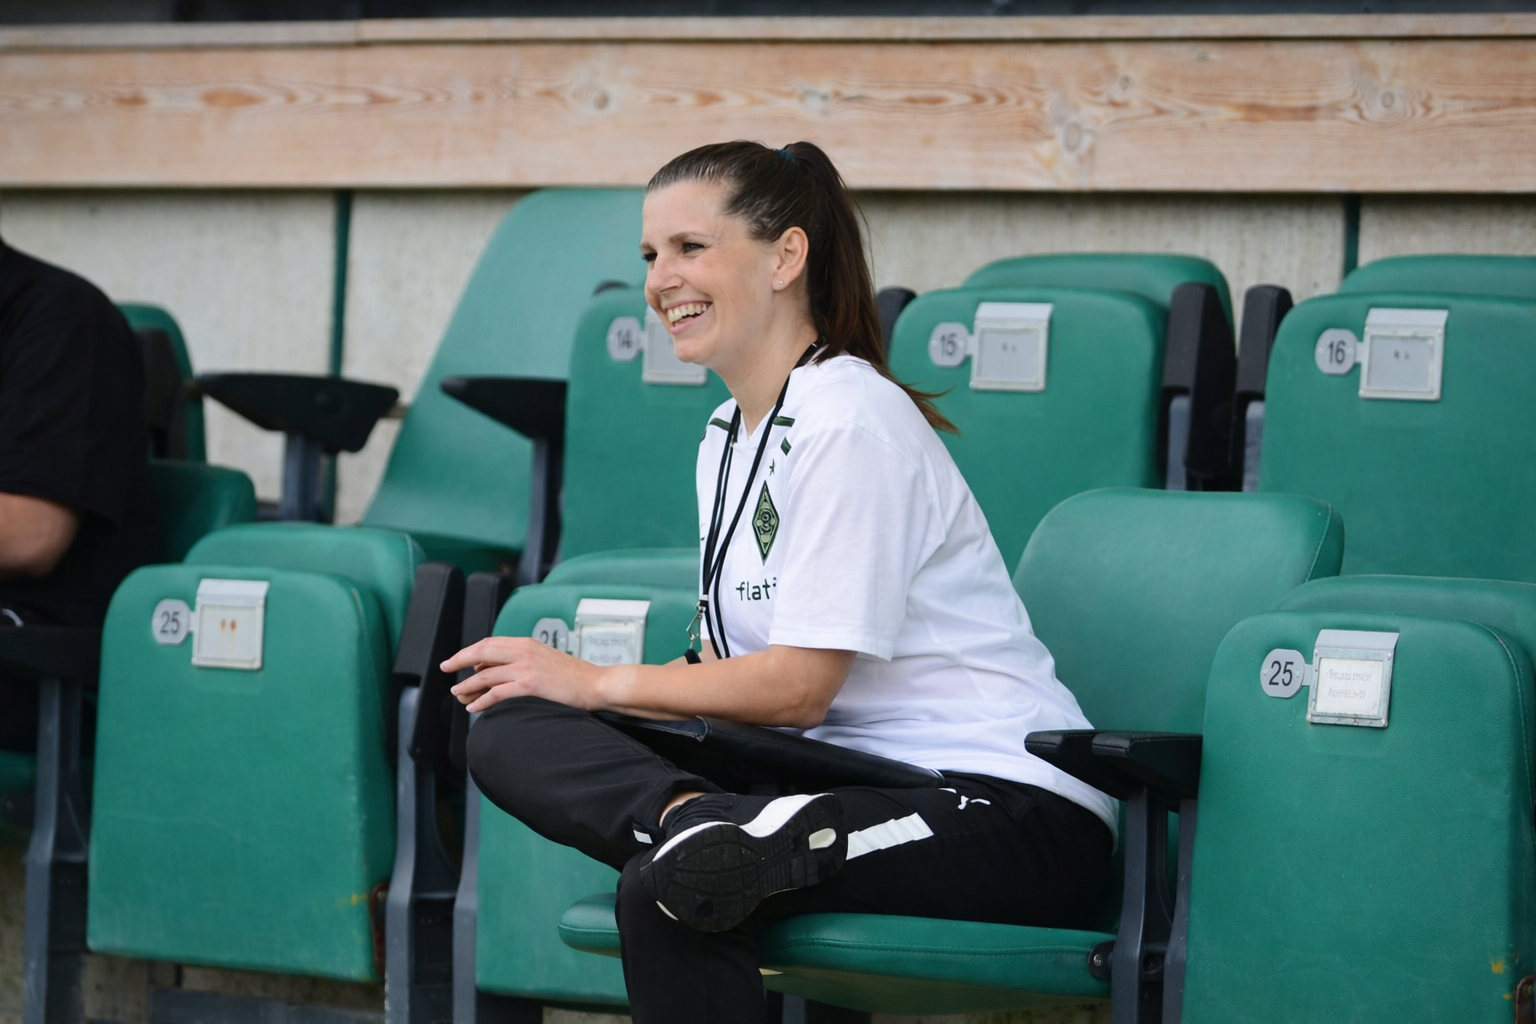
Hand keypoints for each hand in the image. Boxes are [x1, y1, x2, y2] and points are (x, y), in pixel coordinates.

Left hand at [443, 636, 605, 713]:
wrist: (597, 684)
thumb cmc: (575, 677)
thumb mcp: (546, 661)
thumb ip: (523, 661)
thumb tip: (498, 670)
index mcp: (527, 643)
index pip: (490, 643)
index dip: (470, 651)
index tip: (458, 659)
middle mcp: (524, 651)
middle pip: (481, 652)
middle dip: (459, 660)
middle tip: (446, 668)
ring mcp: (526, 667)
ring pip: (485, 674)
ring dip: (467, 685)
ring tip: (458, 694)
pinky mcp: (530, 684)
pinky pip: (497, 692)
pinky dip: (482, 700)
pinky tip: (475, 708)